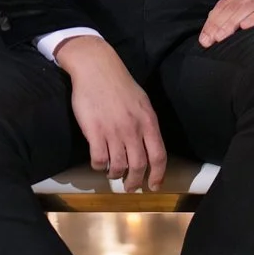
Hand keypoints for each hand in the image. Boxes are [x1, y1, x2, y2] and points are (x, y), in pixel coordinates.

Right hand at [57, 37, 166, 188]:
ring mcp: (114, 131)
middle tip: (130, 187)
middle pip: (138, 166)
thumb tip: (148, 144)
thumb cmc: (119, 83)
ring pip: (118, 166)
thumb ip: (146, 123)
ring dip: (115, 174)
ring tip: (112, 173)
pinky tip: (98, 163)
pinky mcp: (95, 131)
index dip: (158, 175)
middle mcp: (134, 129)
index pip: (158, 156)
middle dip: (134, 181)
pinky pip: (99, 159)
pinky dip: (99, 166)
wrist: (96, 67)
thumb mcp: (142, 102)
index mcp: (148, 122)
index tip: (154, 186)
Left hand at [198, 0, 253, 47]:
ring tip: (222, 36)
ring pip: (247, 7)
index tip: (204, 39)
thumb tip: (219, 36)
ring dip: (233, 22)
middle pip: (233, 6)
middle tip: (210, 41)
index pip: (224, 5)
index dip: (212, 22)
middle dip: (219, 24)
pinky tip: (246, 27)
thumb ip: (243, 19)